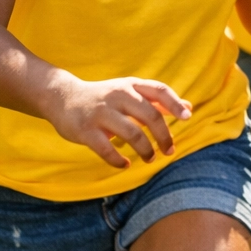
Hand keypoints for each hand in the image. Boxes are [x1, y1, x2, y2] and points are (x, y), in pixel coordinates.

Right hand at [45, 74, 192, 168]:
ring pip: (132, 133)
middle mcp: (118, 95)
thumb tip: (189, 107)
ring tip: (150, 159)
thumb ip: (157, 101)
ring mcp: (101, 112)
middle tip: (170, 151)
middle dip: (163, 136)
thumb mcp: (130, 92)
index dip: (175, 104)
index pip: (159, 90)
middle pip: (150, 115)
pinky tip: (125, 165)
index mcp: (131, 86)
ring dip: (145, 150)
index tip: (187, 118)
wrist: (62, 97)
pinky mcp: (85, 129)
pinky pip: (105, 148)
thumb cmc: (105, 97)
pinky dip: (117, 160)